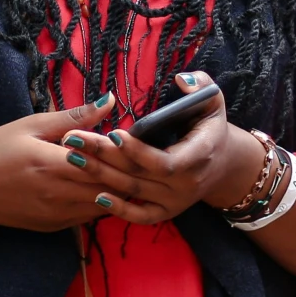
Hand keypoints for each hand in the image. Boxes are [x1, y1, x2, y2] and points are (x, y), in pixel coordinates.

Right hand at [0, 92, 124, 232]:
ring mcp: (57, 214)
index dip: (126, 154)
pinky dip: (98, 203)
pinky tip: (97, 187)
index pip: (109, 164)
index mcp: (55, 164)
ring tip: (119, 171)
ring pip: (104, 205)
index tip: (132, 142)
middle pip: (112, 187)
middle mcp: (59, 194)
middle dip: (126, 173)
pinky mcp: (53, 227)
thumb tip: (110, 100)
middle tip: (135, 157)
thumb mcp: (31, 126)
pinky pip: (87, 217)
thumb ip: (74, 117)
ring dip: (115, 190)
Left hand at [61, 72, 267, 225]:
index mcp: (199, 155)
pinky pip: (141, 217)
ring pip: (133, 191)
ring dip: (101, 176)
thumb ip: (202, 85)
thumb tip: (182, 80)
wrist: (223, 165)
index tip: (113, 133)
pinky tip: (97, 196)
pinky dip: (119, 210)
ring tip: (72, 157)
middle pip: (139, 174)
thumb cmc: (211, 127)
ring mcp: (176, 201)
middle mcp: (187, 183)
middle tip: (73, 140)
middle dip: (104, 157)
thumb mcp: (214, 102)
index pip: (164, 161)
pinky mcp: (167, 212)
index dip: (138, 151)